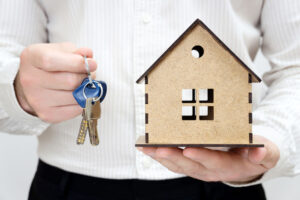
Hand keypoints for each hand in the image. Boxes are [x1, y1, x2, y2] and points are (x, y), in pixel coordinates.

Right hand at [14, 42, 96, 122]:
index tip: (92, 63)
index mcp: (32, 58)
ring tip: (83, 84)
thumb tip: (89, 56)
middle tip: (88, 75)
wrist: (35, 84)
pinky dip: (83, 102)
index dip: (76, 63)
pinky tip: (79, 95)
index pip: (51, 61)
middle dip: (85, 77)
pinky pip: (76, 110)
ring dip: (86, 90)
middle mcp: (30, 80)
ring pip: (75, 97)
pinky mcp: (47, 114)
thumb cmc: (50, 65)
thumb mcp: (61, 51)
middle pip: (69, 81)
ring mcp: (37, 99)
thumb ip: (76, 52)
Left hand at [138, 136, 279, 182]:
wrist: (246, 162)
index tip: (188, 149)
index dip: (201, 156)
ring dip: (161, 157)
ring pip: (177, 165)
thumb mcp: (265, 152)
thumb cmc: (253, 154)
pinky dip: (161, 156)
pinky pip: (173, 162)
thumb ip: (264, 152)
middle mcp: (209, 170)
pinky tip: (149, 149)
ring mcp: (198, 168)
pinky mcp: (190, 165)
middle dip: (172, 156)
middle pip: (189, 165)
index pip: (213, 162)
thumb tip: (259, 153)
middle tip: (158, 148)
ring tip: (147, 148)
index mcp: (228, 166)